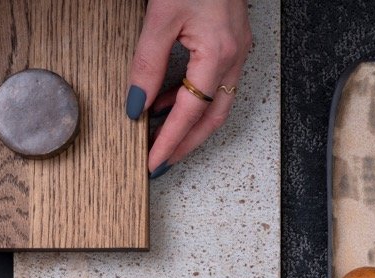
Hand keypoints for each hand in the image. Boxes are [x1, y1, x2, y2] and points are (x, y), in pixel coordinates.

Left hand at [126, 0, 251, 173]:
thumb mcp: (161, 17)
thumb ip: (147, 63)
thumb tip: (135, 103)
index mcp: (220, 52)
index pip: (191, 112)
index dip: (171, 140)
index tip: (154, 162)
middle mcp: (235, 56)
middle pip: (212, 118)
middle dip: (186, 144)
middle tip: (162, 163)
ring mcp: (238, 50)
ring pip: (217, 103)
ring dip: (189, 123)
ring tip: (160, 136)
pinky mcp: (232, 41)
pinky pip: (216, 83)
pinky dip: (193, 99)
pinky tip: (169, 101)